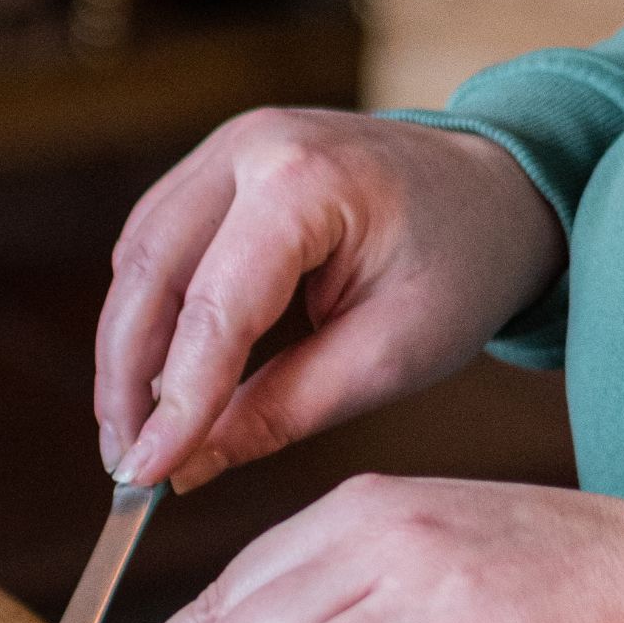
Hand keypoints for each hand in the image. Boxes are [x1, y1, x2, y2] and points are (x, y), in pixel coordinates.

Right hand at [95, 110, 565, 491]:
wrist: (497, 188)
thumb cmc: (462, 264)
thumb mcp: (389, 357)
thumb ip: (281, 411)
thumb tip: (184, 466)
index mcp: (306, 181)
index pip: (215, 310)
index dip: (173, 402)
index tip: (145, 475)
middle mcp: (248, 147)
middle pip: (149, 276)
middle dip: (126, 381)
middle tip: (126, 465)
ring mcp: (223, 149)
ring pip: (136, 262)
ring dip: (126, 352)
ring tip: (134, 434)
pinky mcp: (212, 170)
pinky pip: (152, 247)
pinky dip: (146, 317)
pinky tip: (153, 378)